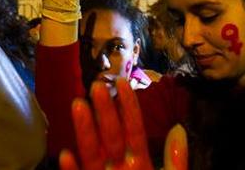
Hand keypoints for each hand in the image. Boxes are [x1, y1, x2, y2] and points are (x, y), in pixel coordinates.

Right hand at [58, 79, 187, 169]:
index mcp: (140, 164)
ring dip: (85, 131)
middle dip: (104, 111)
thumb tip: (177, 129)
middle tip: (96, 85)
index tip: (123, 83)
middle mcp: (118, 169)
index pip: (134, 130)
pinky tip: (66, 155)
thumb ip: (175, 162)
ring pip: (92, 154)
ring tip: (78, 105)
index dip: (129, 107)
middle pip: (110, 136)